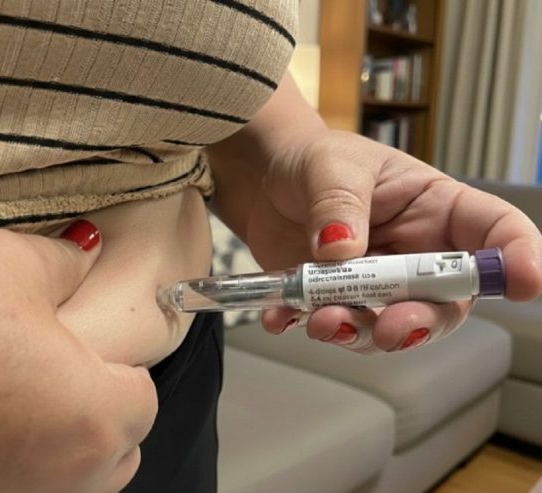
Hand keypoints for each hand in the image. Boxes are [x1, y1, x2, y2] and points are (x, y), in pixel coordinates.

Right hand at [0, 222, 155, 492]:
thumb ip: (66, 264)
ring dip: (51, 440)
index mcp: (90, 420)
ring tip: (8, 387)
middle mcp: (54, 479)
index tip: (93, 338)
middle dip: (98, 410)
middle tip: (58, 362)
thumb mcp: (12, 264)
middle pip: (111, 454)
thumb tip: (86, 255)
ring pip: (57, 479)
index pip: (141, 400)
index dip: (121, 362)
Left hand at [246, 129, 541, 352]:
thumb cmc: (313, 161)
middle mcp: (414, 256)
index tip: (524, 282)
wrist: (263, 178)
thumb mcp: (330, 167)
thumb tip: (341, 250)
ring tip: (322, 321)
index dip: (516, 259)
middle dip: (419, 322)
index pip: (493, 233)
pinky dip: (303, 326)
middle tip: (390, 328)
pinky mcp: (333, 301)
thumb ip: (338, 204)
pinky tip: (278, 318)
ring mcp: (374, 285)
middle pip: (442, 303)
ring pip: (385, 325)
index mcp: (436, 210)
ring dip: (358, 332)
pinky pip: (329, 325)